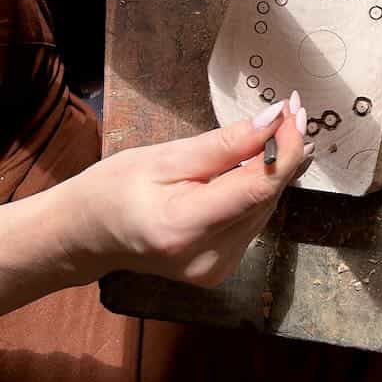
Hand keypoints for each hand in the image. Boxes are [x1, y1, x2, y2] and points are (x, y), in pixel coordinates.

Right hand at [66, 95, 310, 286]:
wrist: (87, 235)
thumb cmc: (114, 189)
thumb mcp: (165, 156)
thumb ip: (224, 144)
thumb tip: (273, 121)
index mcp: (184, 227)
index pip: (256, 188)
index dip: (285, 149)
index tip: (294, 112)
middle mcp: (206, 257)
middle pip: (264, 199)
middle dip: (283, 153)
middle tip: (292, 112)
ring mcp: (216, 268)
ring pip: (264, 210)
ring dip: (275, 171)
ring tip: (281, 132)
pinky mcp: (221, 269)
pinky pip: (252, 222)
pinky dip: (258, 192)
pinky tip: (259, 165)